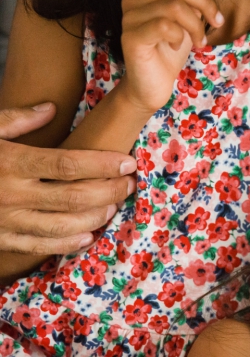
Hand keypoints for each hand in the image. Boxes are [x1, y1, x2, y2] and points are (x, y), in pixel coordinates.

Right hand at [0, 104, 136, 258]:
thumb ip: (17, 119)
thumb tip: (51, 109)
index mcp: (11, 162)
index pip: (67, 164)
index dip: (101, 165)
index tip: (127, 162)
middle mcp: (11, 194)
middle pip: (72, 197)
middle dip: (108, 191)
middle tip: (130, 184)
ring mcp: (5, 221)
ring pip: (61, 226)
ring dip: (94, 218)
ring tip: (115, 205)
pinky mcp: (0, 240)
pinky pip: (38, 247)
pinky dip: (66, 244)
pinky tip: (88, 236)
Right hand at [119, 0, 226, 113]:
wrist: (153, 85)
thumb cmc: (171, 49)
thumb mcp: (189, 18)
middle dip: (205, 3)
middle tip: (218, 22)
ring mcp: (129, 17)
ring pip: (174, 5)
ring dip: (196, 24)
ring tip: (200, 41)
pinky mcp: (130, 37)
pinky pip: (164, 26)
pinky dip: (180, 36)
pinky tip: (177, 46)